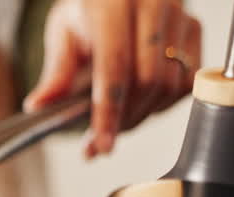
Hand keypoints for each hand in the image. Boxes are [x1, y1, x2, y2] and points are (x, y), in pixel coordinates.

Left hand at [24, 0, 201, 157]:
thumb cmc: (88, 11)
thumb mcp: (63, 33)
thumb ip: (56, 71)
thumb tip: (38, 105)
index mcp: (113, 4)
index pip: (114, 67)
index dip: (108, 112)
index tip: (102, 146)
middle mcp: (153, 4)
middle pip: (147, 81)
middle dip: (125, 119)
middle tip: (101, 139)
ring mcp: (179, 14)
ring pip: (169, 85)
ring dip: (142, 115)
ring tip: (117, 120)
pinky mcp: (195, 27)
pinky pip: (186, 82)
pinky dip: (163, 103)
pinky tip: (141, 101)